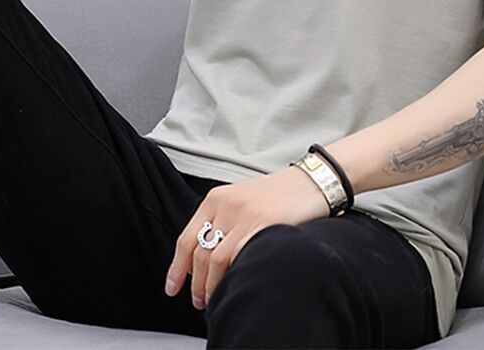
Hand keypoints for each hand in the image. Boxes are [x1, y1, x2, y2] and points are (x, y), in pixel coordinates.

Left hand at [164, 164, 330, 308]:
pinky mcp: (265, 224)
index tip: (173, 287)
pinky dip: (233, 276)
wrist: (310, 182)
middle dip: (196, 284)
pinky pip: (240, 257)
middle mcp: (227, 205)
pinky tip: (235, 284)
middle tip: (199, 300)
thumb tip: (204, 257)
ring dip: (212, 285)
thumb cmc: (279, 194)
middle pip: (200, 253)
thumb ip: (221, 221)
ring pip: (216, 259)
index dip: (177, 268)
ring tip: (214, 299)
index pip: (186, 238)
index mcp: (216, 198)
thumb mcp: (241, 200)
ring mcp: (245, 215)